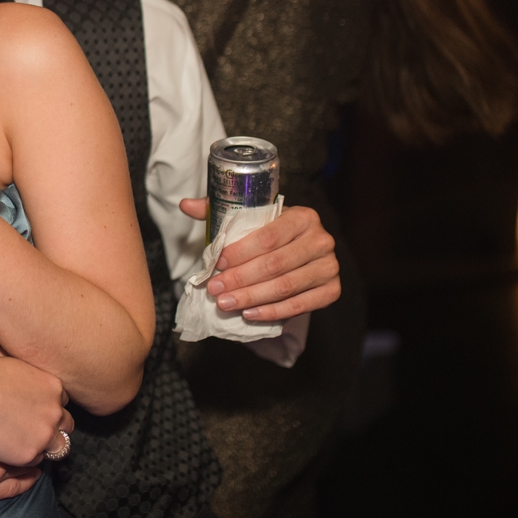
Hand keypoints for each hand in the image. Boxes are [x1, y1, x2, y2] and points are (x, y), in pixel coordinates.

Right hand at [0, 346, 72, 466]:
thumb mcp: (1, 356)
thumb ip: (18, 362)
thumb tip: (13, 361)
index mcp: (51, 384)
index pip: (61, 399)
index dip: (47, 405)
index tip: (33, 408)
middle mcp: (54, 409)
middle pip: (66, 424)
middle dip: (51, 426)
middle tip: (30, 428)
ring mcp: (44, 433)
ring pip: (56, 446)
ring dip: (43, 445)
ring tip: (22, 442)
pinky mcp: (29, 453)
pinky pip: (35, 461)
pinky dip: (24, 456)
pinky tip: (7, 449)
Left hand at [178, 198, 340, 320]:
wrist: (303, 249)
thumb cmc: (271, 232)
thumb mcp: (250, 217)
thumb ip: (218, 210)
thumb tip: (185, 204)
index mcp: (302, 216)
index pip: (268, 236)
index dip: (240, 252)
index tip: (217, 263)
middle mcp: (321, 240)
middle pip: (275, 264)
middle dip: (240, 279)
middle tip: (215, 289)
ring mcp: (329, 266)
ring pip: (286, 286)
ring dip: (252, 298)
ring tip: (225, 303)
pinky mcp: (332, 290)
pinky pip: (301, 306)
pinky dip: (273, 312)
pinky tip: (250, 314)